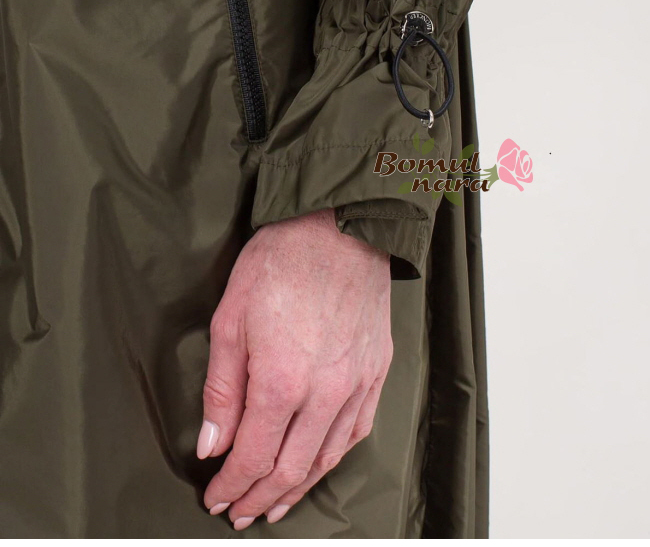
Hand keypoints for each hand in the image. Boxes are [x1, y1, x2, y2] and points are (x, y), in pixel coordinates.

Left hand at [196, 208, 392, 529]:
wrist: (339, 228)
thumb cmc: (283, 261)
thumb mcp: (232, 318)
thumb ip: (223, 388)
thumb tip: (213, 444)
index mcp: (282, 379)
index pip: (253, 456)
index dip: (231, 486)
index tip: (217, 497)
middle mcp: (326, 392)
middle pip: (291, 469)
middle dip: (260, 497)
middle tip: (241, 512)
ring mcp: (357, 384)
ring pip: (327, 458)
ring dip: (298, 488)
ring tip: (276, 504)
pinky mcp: (375, 372)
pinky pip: (357, 431)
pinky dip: (334, 458)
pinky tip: (319, 465)